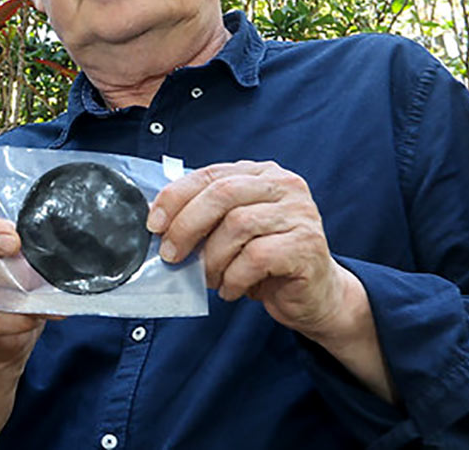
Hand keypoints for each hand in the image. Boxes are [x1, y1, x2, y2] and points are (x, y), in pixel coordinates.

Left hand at [147, 161, 355, 338]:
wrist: (315, 295)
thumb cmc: (266, 261)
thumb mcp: (231, 232)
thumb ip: (205, 218)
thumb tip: (159, 225)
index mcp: (261, 174)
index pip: (211, 175)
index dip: (176, 198)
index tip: (154, 224)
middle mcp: (284, 186)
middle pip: (222, 194)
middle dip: (186, 226)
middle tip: (170, 255)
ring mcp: (300, 213)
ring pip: (238, 226)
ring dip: (212, 258)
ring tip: (208, 278)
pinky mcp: (307, 245)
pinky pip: (256, 257)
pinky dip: (234, 277)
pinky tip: (231, 288)